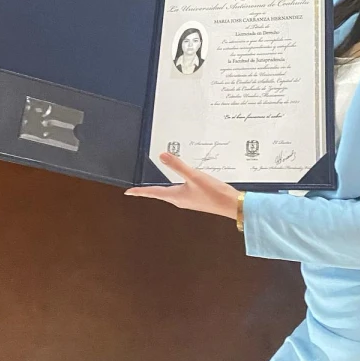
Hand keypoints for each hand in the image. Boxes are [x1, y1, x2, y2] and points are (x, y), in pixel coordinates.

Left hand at [124, 152, 239, 220]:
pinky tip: (179, 181)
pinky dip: (174, 186)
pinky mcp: (196, 198)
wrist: (231, 204)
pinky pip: (180, 191)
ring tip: (153, 184)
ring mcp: (188, 200)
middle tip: (138, 189)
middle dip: (148, 190)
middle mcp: (180, 199)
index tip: (128, 192)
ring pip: (170, 193)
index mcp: (176, 196)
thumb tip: (162, 156)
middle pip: (160, 193)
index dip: (140, 192)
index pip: (153, 192)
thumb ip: (178, 166)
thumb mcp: (194, 176)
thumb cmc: (213, 193)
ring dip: (160, 188)